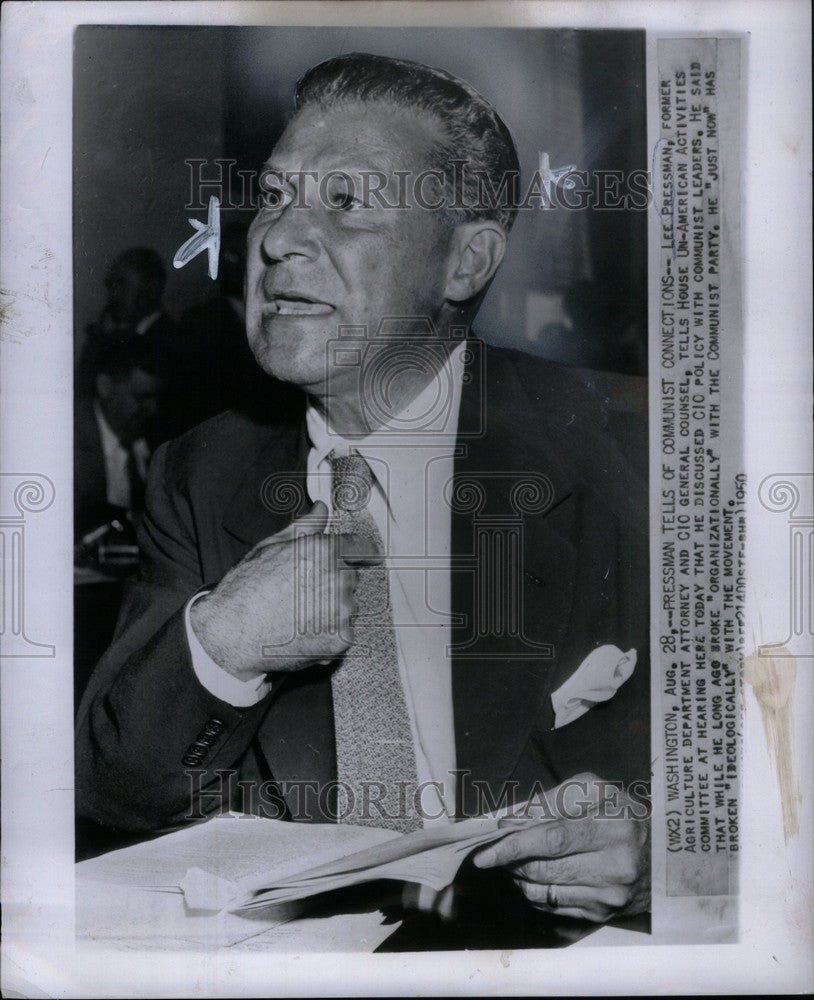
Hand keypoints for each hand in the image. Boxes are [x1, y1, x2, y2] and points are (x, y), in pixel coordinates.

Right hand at [190, 501, 375, 679]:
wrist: (232, 632)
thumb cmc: (246, 590)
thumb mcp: (272, 547)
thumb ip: (305, 527)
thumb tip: (322, 509)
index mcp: (327, 550)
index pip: (359, 547)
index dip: (348, 555)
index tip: (343, 564)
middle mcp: (341, 578)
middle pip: (351, 578)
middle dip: (333, 583)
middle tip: (303, 594)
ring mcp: (344, 610)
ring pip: (348, 607)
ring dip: (332, 611)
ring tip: (299, 616)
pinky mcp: (342, 638)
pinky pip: (344, 634)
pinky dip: (328, 636)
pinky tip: (303, 632)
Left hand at [473, 772, 649, 922]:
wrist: (661, 855)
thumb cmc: (621, 814)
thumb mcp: (594, 790)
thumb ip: (552, 799)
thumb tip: (512, 818)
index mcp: (614, 824)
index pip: (553, 837)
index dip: (515, 842)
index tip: (488, 846)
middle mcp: (615, 863)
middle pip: (544, 866)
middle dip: (510, 859)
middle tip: (493, 851)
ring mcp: (609, 894)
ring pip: (542, 889)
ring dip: (517, 875)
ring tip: (514, 859)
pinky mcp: (602, 914)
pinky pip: (551, 905)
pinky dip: (532, 890)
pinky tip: (532, 876)